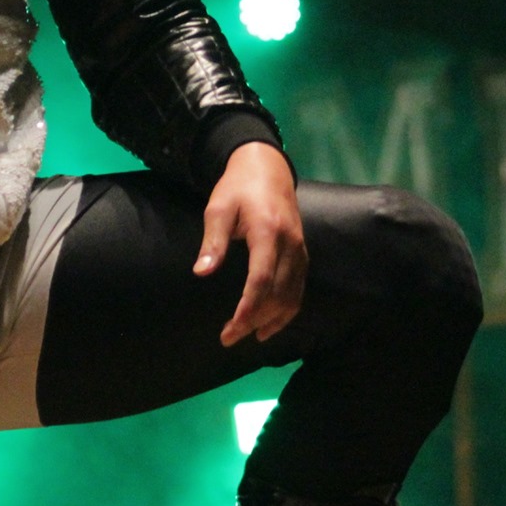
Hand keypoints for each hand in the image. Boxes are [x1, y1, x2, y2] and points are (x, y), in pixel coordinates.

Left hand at [194, 143, 306, 346]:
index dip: (247, 309)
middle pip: (279, 294)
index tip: (231, 329)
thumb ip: (213, 241)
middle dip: (255, 321)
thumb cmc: (237, 188)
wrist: (267, 167)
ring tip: (249, 335)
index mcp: (267, 231)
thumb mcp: (218, 208)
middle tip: (229, 337)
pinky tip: (270, 323)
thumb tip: (202, 272)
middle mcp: (289, 243)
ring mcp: (300, 249)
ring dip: (273, 321)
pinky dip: (287, 310)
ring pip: (293, 296)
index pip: (261, 280)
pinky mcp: (303, 252)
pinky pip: (300, 289)